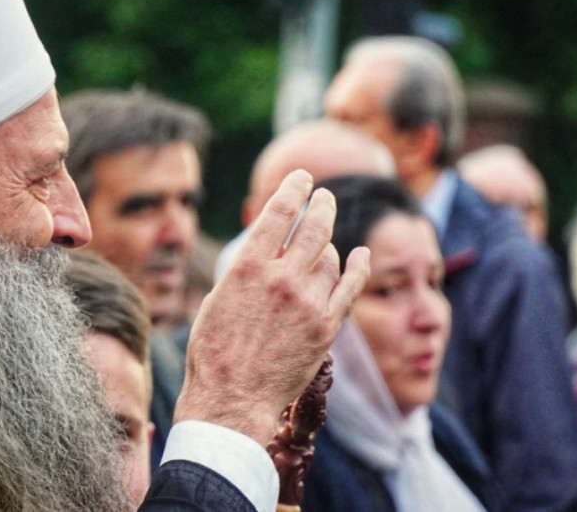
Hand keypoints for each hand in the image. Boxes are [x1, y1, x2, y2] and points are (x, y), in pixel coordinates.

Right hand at [174, 170, 369, 445]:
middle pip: (314, 227)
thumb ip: (246, 269)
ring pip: (331, 256)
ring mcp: (308, 302)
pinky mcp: (327, 326)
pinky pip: (351, 287)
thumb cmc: (214, 351)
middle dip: (322, 204)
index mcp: (247, 267)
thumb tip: (267, 247)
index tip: (303, 177)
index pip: (279, 212)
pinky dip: (358, 267)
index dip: (294, 188)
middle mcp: (281, 278)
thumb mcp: (219, 298)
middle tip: (325, 196)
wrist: (232, 399)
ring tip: (324, 242)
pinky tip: (362, 255)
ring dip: (329, 244)